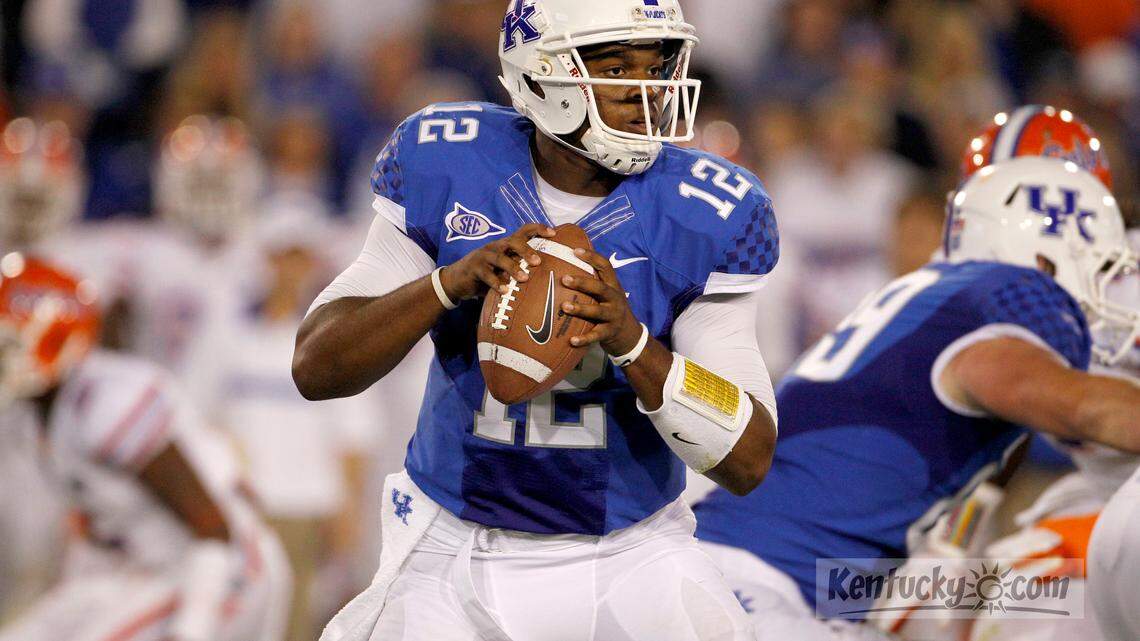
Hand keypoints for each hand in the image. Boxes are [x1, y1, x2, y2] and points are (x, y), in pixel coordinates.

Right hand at [439, 224, 555, 300]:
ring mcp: (483, 256)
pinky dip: (496, 283)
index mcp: (506, 244)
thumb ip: (520, 268)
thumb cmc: (487, 274)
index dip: (538, 229)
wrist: (456, 280)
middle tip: (538, 262)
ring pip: (500, 258)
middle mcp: (496, 246)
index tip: (553, 233)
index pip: (523, 231)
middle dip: (526, 250)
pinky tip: (504, 291)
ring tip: (524, 279)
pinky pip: (486, 274)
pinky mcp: (474, 268)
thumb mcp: (504, 269)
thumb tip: (548, 277)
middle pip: (512, 241)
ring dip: (513, 268)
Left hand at [560, 248, 642, 355]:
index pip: (605, 266)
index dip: (592, 257)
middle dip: (582, 283)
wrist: (629, 335)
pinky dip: (584, 339)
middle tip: (564, 279)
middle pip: (600, 288)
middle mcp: (615, 299)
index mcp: (613, 285)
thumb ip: (593, 281)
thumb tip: (565, 264)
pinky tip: (571, 341)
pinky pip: (596, 336)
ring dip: (580, 309)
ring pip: (597, 311)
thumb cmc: (610, 309)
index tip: (575, 250)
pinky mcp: (610, 333)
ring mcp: (613, 316)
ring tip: (564, 306)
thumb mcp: (607, 293)